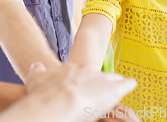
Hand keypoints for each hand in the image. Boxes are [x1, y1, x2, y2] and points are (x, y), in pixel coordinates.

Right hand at [0, 62, 136, 121]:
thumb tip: (36, 65)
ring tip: (118, 87)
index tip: (78, 87)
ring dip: (115, 82)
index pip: (78, 73)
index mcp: (69, 69)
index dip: (79, 81)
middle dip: (98, 82)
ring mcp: (100, 79)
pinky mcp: (113, 90)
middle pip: (96, 74)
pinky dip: (128, 84)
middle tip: (97, 92)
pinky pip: (125, 84)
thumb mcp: (35, 78)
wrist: (58, 101)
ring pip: (112, 77)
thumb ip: (37, 71)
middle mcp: (86, 71)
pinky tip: (131, 84)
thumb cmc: (45, 93)